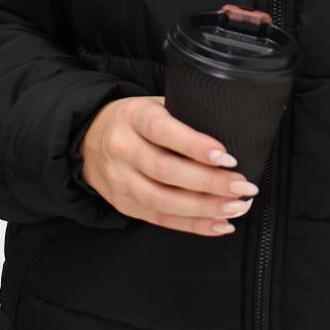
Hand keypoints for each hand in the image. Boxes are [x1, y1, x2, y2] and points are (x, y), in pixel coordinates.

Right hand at [79, 95, 258, 235]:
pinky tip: (220, 224)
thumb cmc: (135, 120)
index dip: (195, 145)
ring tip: (236, 207)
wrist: (87, 139)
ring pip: (163, 200)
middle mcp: (123, 148)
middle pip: (166, 170)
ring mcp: (120, 180)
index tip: (227, 156)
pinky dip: (193, 225)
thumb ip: (184, 114)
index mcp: (133, 117)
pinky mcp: (123, 204)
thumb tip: (232, 129)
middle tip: (243, 186)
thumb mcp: (154, 104)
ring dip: (205, 208)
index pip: (163, 131)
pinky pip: (161, 219)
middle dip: (209, 182)